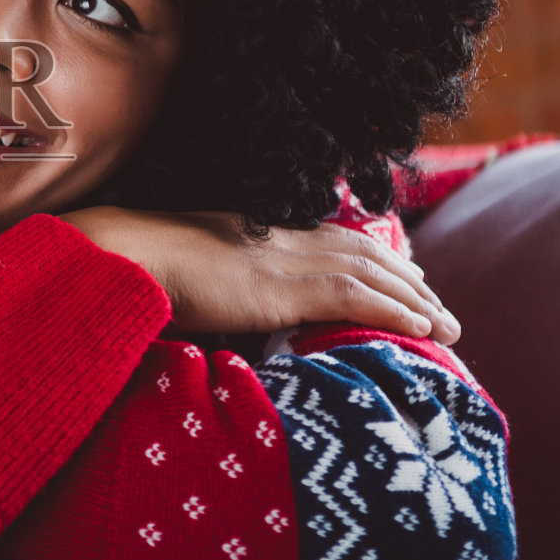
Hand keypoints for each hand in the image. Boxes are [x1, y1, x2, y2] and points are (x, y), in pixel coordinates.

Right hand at [58, 207, 459, 343]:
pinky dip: (392, 310)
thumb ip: (206, 282)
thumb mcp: (178, 271)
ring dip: (413, 297)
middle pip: (356, 251)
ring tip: (445, 323)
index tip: (399, 272)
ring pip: (366, 273)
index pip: (325, 237)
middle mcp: (273, 239)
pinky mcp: (277, 290)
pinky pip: (351, 298)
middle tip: (438, 302)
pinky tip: (421, 327)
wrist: (113, 255)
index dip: (368, 254)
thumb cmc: (130, 269)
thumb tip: (211, 303)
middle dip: (403, 277)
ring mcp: (278, 262)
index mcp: (250, 231)